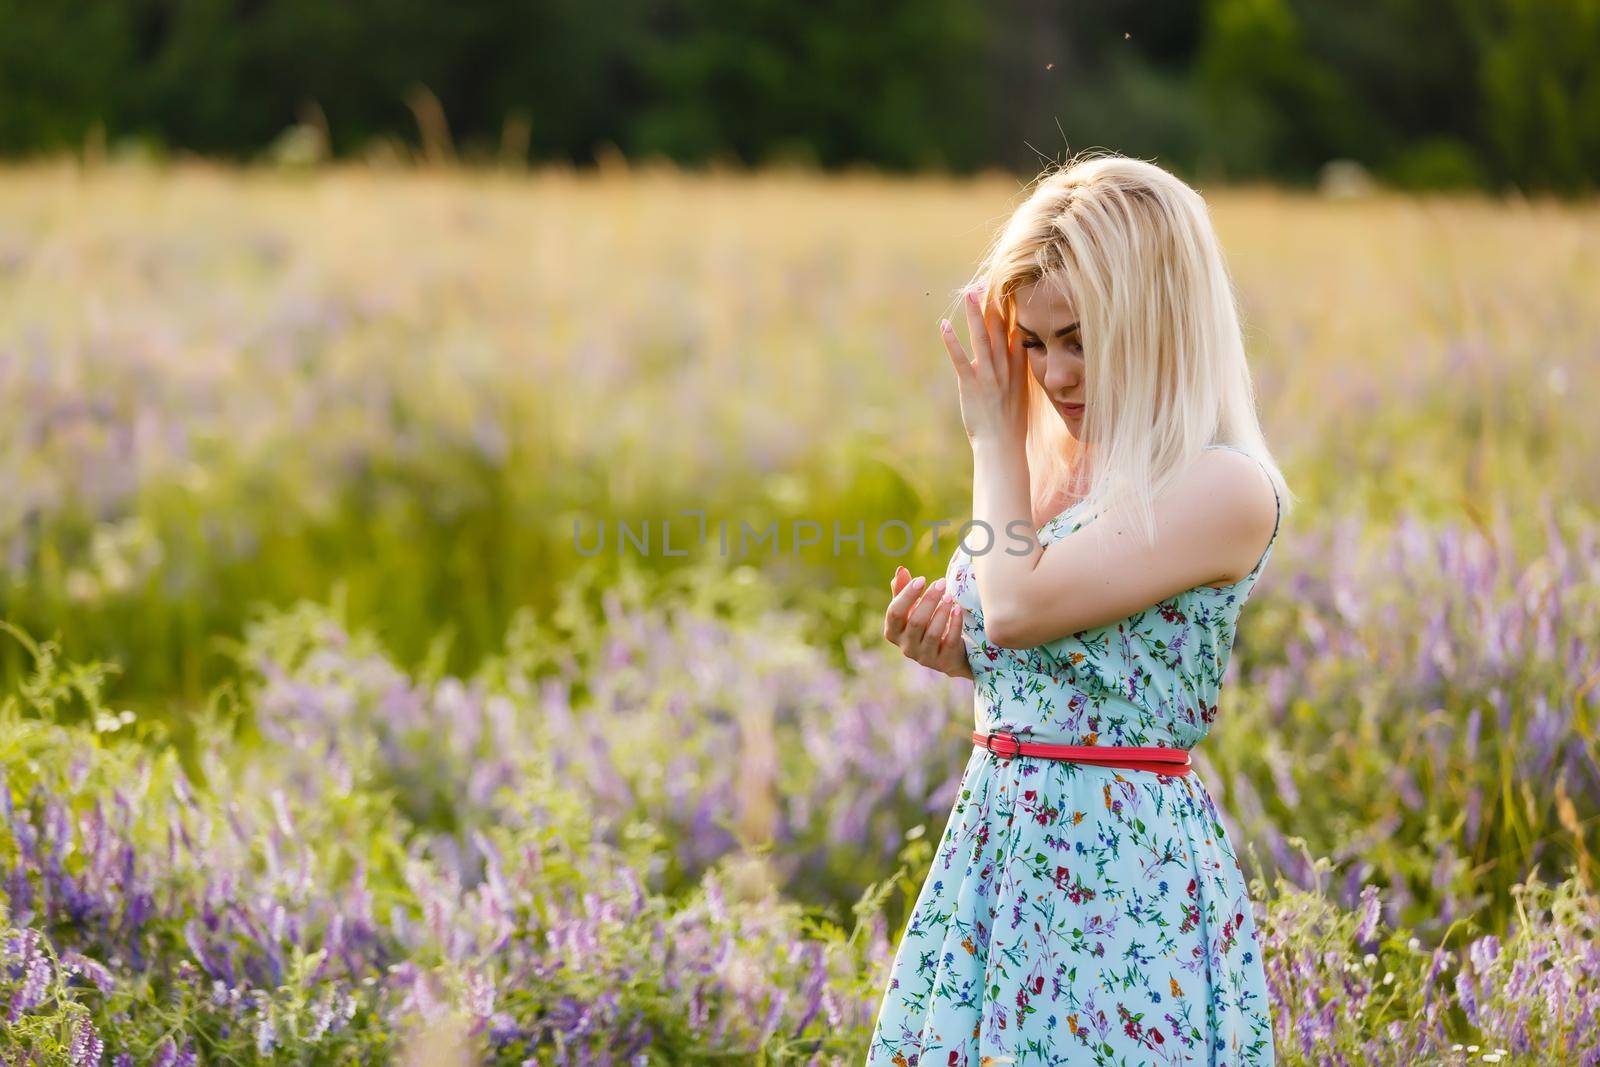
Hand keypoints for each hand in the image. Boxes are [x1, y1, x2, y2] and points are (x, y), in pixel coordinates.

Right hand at [883, 565, 972, 679]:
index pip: (894, 613)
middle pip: (915, 622)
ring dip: (942, 612)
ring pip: (932, 633)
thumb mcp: (912, 608)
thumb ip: (904, 591)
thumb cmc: (925, 624)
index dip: (907, 595)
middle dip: (929, 600)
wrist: (946, 653)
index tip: (921, 579)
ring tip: (950, 596)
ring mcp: (924, 657)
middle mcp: (906, 647)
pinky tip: (958, 609)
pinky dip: (954, 624)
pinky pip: (949, 641)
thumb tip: (901, 570)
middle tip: (941, 583)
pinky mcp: (943, 661)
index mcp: (893, 632)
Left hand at [941, 285, 1027, 451]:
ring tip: (971, 293)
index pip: (1017, 332)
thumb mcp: (1019, 392)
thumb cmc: (1009, 422)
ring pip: (982, 339)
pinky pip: (961, 360)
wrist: (1003, 446)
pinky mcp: (971, 386)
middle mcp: (1005, 369)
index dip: (1012, 310)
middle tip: (989, 280)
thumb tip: (1011, 355)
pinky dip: (952, 342)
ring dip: (976, 315)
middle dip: (995, 304)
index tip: (1008, 289)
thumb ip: (1015, 371)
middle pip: (1000, 330)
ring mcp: (989, 377)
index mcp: (1018, 369)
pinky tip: (944, 326)